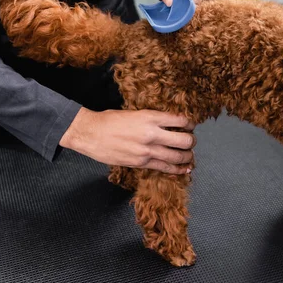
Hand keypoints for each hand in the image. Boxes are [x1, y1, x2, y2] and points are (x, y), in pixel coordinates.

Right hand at [60, 108, 196, 174]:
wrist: (90, 134)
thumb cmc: (108, 120)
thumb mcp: (133, 113)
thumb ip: (150, 119)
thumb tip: (165, 123)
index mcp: (150, 117)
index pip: (180, 120)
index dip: (190, 123)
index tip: (191, 125)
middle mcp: (152, 134)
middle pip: (184, 140)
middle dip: (191, 141)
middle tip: (191, 140)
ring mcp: (147, 150)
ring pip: (177, 156)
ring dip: (187, 156)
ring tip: (190, 155)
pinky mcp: (141, 163)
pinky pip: (165, 167)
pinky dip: (178, 169)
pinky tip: (185, 168)